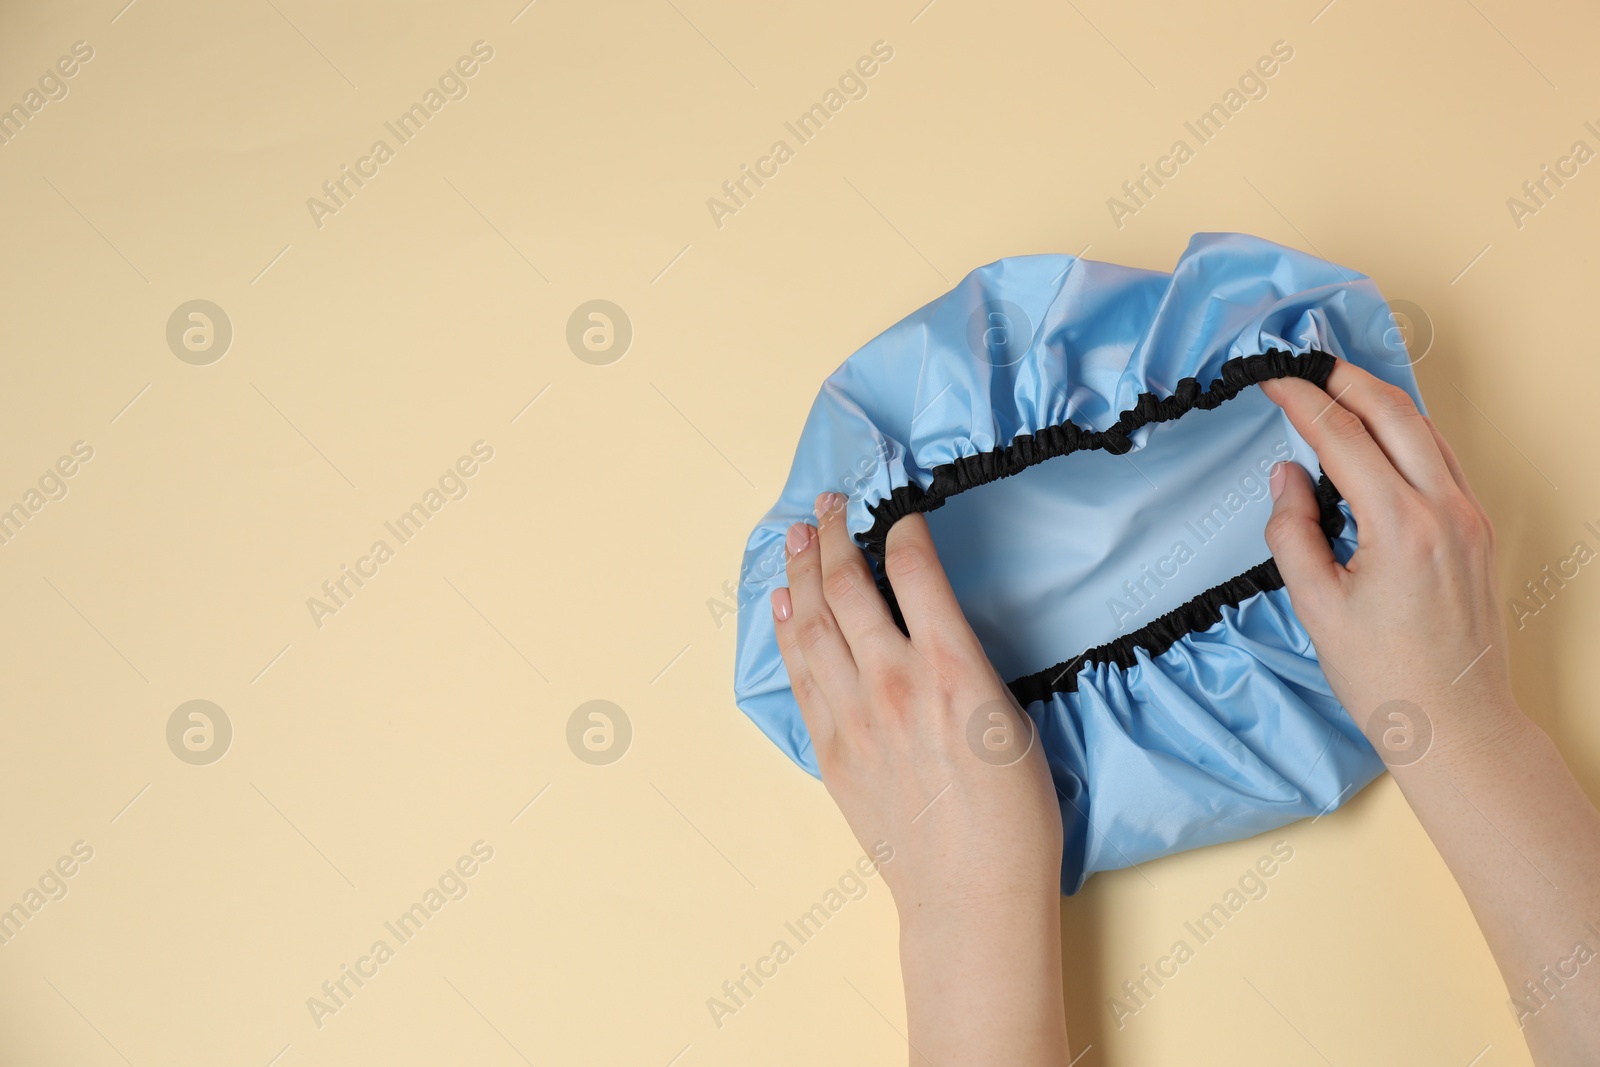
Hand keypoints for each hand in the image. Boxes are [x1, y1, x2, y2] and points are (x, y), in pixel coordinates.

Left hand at [772, 492, 1068, 1064]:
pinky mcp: (830, 749)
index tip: (898, 515)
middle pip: (849, 586)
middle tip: (827, 505)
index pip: (916, 570)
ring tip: (796, 537)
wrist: (971, 893)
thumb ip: (966, 664)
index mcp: (955, 669)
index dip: (902, 529)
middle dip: (835, 535)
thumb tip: (934, 627)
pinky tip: (783, 604)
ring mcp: (855, 716)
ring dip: (801, 573)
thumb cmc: (1014, 816)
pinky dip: (788, 632)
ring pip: (812, 624)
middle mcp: (896, 682)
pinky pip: (800, 675)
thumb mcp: (1012, 718)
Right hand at [1263, 360, 1599, 1065]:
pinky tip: (1381, 436)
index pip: (1343, 437)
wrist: (1457, 723)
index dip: (1301, 401)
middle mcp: (1445, 510)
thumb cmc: (1383, 677)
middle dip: (1346, 380)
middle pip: (1394, 413)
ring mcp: (1470, 517)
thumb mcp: (1317, 608)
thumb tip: (1287, 477)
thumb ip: (1293, 532)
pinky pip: (1444, 460)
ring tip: (1339, 386)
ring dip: (1381, 400)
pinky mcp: (1479, 531)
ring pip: (1427, 430)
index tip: (1271, 379)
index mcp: (1400, 527)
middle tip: (1304, 365)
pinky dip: (1408, 433)